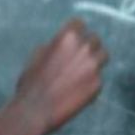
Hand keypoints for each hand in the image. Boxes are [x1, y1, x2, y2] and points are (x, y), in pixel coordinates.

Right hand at [14, 18, 107, 134]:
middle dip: (88, 46)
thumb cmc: (31, 83)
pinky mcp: (97, 84)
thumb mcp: (37, 56)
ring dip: (95, 60)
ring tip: (83, 71)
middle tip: (79, 57)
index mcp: (67, 37)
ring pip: (103, 55)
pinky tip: (77, 91)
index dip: (75, 31)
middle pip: (94, 39)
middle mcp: (83, 48)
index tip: (74, 39)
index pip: (79, 23)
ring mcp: (93, 66)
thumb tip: (64, 43)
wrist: (34, 111)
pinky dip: (90, 82)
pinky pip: (98, 78)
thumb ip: (55, 45)